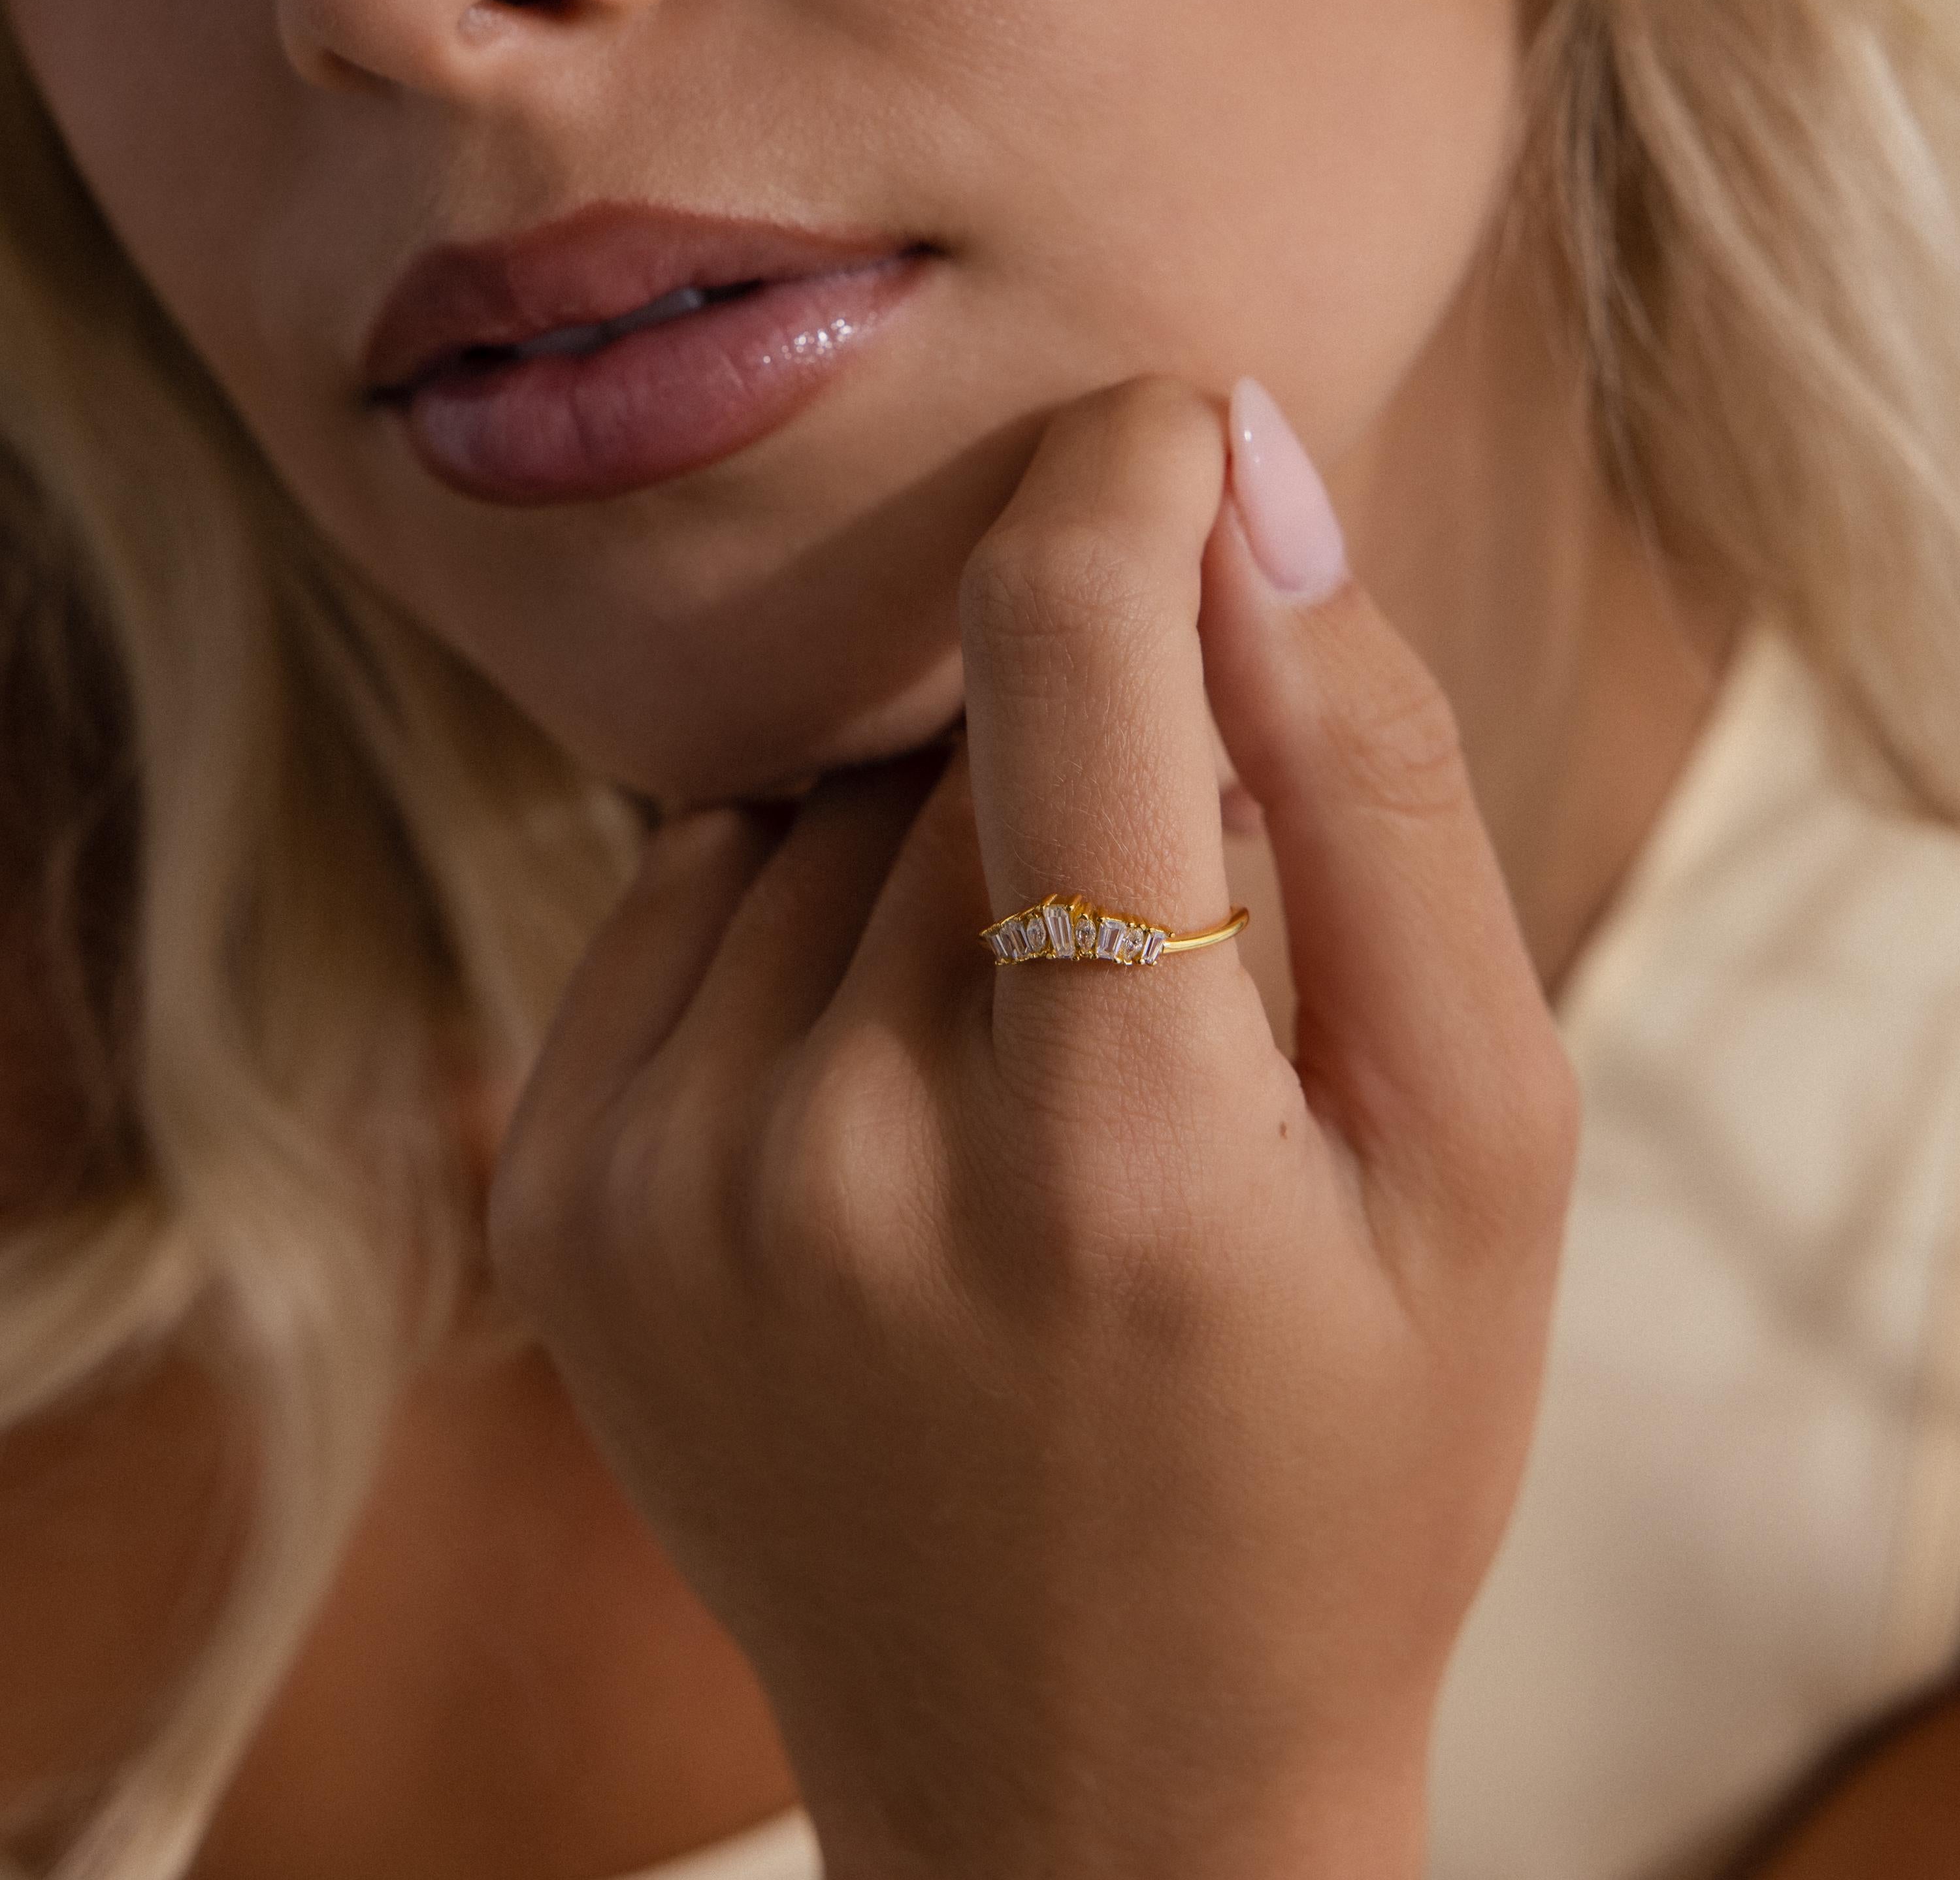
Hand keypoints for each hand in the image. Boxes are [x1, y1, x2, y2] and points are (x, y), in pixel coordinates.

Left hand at [487, 378, 1578, 1879]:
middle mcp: (832, 1163)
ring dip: (938, 848)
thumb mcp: (1477, 1149)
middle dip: (1084, 752)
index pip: (1071, 660)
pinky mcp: (560, 1195)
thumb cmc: (1339, 1455)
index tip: (1180, 427)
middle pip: (956, 740)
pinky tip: (895, 1076)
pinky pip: (687, 890)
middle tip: (1169, 954)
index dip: (1132, 483)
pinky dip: (804, 917)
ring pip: (813, 807)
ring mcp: (659, 1182)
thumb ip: (1376, 798)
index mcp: (1106, 1156)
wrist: (1088, 1764)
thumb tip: (1246, 496)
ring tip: (1036, 1062)